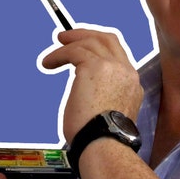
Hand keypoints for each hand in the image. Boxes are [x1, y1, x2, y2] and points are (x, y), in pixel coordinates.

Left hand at [40, 27, 142, 143]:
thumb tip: (84, 93)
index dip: (98, 48)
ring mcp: (113, 67)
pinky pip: (73, 51)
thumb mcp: (108, 113)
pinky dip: (58, 55)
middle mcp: (126, 71)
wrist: (105, 143)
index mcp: (131, 83)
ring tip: (51, 55)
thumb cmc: (102, 139)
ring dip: (68, 44)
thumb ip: (104, 96)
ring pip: (90, 42)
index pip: (117, 55)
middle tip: (66, 37)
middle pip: (108, 39)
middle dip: (86, 34)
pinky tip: (47, 64)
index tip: (83, 49)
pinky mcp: (94, 67)